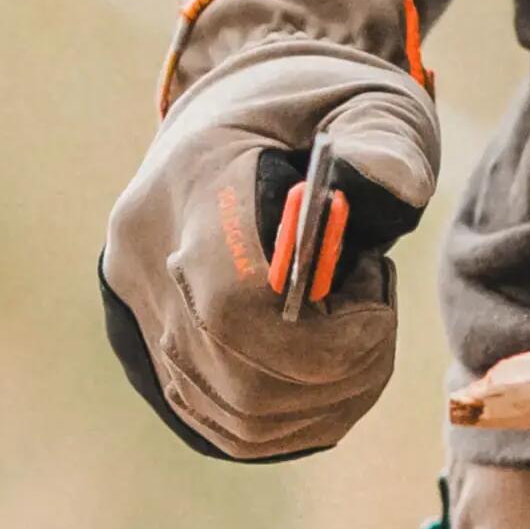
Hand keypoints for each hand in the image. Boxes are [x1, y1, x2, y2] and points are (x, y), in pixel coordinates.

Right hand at [99, 0, 444, 459]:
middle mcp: (145, 258)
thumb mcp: (368, 103)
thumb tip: (384, 194)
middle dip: (339, 370)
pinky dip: (300, 419)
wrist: (251, 119)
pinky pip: (228, 425)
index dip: (322, 336)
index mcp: (192, 182)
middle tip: (376, 316)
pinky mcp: (157, 352)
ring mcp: (143, 312)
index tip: (376, 300)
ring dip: (329, 401)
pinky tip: (335, 374)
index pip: (234, 302)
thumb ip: (386, 146)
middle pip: (243, 376)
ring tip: (359, 334)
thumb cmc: (322, 110)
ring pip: (240, 415)